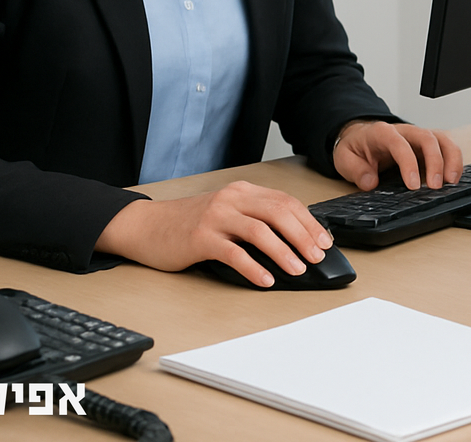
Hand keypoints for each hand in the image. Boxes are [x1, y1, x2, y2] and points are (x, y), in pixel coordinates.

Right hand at [95, 181, 332, 287]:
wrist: (146, 226)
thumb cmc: (188, 223)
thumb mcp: (226, 212)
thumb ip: (254, 218)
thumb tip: (293, 241)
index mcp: (242, 191)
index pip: (285, 202)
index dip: (309, 222)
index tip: (324, 241)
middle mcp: (231, 199)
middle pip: (278, 213)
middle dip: (303, 236)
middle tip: (317, 256)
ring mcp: (215, 217)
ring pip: (260, 231)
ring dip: (284, 252)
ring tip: (298, 269)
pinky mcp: (200, 238)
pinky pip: (234, 253)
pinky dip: (253, 267)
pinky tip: (265, 280)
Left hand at [333, 120, 463, 191]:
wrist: (361, 138)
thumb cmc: (357, 148)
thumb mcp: (345, 159)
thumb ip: (356, 170)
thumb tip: (370, 182)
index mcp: (383, 132)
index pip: (400, 144)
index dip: (409, 163)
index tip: (414, 185)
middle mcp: (405, 131)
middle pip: (427, 138)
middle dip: (435, 162)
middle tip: (435, 186)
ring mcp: (418, 136)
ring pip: (442, 139)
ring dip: (450, 159)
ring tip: (451, 182)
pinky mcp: (428, 144)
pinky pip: (446, 146)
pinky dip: (454, 160)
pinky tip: (453, 177)